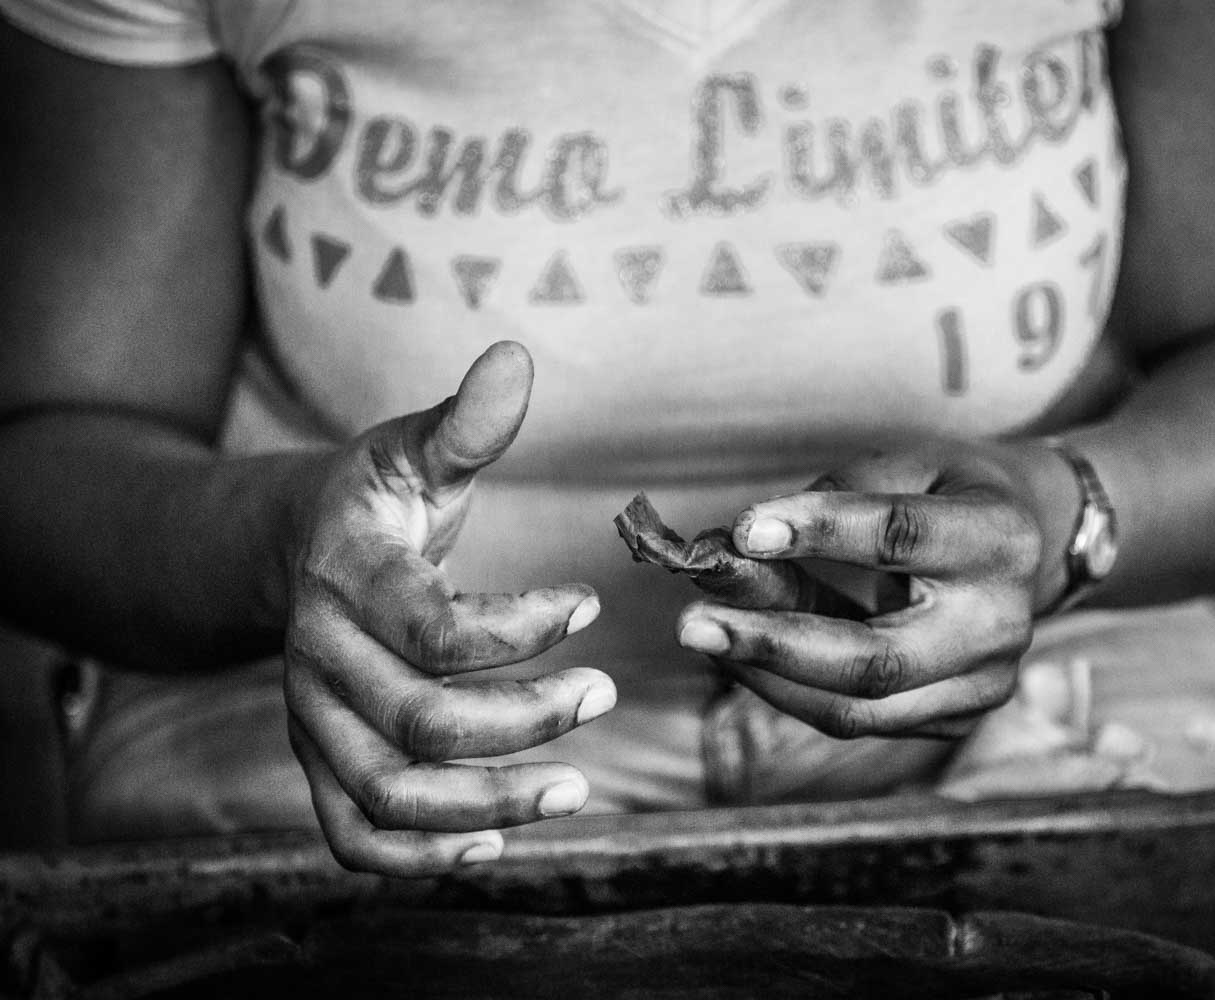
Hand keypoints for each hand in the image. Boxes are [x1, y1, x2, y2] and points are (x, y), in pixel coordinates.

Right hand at [282, 342, 614, 875]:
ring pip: (389, 795)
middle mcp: (318, 658)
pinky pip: (352, 837)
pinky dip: (420, 857)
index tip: (589, 605)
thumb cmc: (374, 499)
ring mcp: (312, 721)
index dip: (522, 629)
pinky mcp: (318, 764)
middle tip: (606, 693)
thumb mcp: (413, 447)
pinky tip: (494, 844)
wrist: (291, 551)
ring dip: (489, 805)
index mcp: (347, 575)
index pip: (432, 629)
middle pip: (419, 723)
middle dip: (526, 721)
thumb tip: (516, 355)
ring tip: (578, 790)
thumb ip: (467, 420)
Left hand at [675, 442, 1072, 739]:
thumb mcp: (910, 461)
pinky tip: (743, 654)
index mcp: (1000, 539)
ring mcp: (982, 685)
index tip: (742, 528)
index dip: (820, 531)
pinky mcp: (956, 718)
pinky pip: (857, 719)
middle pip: (876, 659)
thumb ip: (836, 494)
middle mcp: (1001, 625)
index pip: (901, 538)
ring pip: (856, 707)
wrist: (1031, 543)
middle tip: (691, 623)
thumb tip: (735, 548)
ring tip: (702, 634)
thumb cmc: (952, 490)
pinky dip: (790, 688)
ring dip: (766, 674)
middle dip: (773, 643)